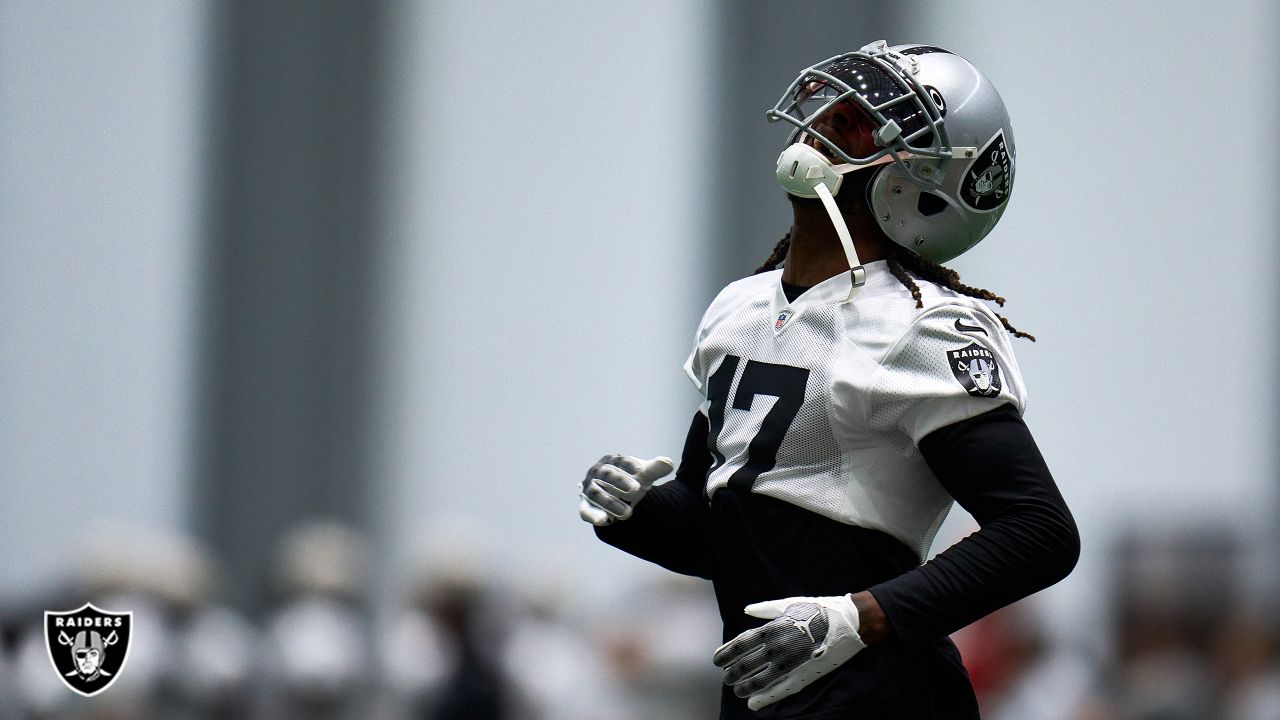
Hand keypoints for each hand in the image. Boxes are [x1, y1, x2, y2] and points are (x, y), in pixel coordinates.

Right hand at [577, 454, 672, 526]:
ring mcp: (589, 489)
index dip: (628, 464)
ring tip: (627, 513)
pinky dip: (593, 516)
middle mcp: (597, 473)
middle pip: (605, 474)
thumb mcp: (644, 476)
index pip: (618, 461)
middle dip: (620, 481)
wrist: (620, 498)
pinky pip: (585, 511)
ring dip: (610, 502)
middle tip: (636, 489)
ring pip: (595, 493)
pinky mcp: (586, 506)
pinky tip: (605, 521)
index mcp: (611, 461)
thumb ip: (655, 469)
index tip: (641, 470)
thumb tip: (668, 462)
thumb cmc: (632, 482)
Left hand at [712, 594, 865, 710]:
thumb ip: (765, 609)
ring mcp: (790, 663)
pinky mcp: (804, 675)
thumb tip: (746, 609)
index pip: (741, 644)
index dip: (726, 653)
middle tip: (726, 678)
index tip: (717, 661)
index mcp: (772, 629)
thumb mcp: (789, 604)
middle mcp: (777, 647)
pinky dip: (765, 698)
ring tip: (736, 691)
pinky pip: (780, 690)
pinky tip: (753, 704)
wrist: (849, 622)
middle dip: (733, 673)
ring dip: (745, 687)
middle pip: (746, 664)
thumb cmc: (818, 609)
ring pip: (760, 680)